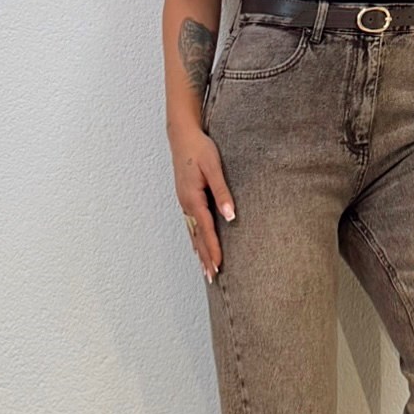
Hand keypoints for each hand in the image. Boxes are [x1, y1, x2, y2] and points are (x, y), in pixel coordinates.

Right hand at [173, 124, 233, 284]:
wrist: (182, 135)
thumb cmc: (200, 149)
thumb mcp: (214, 168)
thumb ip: (222, 192)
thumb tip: (230, 215)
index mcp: (193, 198)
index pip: (206, 229)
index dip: (213, 249)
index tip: (219, 266)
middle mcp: (186, 204)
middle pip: (197, 236)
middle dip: (205, 257)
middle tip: (212, 278)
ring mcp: (183, 202)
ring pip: (192, 232)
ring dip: (199, 252)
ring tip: (206, 271)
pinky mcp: (185, 198)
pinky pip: (190, 225)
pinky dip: (195, 239)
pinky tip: (197, 248)